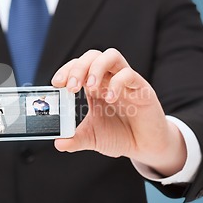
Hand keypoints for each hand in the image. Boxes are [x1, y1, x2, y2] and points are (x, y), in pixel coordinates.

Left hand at [52, 49, 186, 176]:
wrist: (145, 146)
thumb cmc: (119, 136)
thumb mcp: (93, 138)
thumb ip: (75, 139)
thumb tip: (58, 143)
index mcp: (94, 87)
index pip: (78, 66)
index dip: (66, 70)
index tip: (56, 84)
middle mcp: (109, 79)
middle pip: (92, 56)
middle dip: (78, 68)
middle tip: (71, 87)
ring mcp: (125, 82)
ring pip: (111, 56)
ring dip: (97, 68)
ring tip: (90, 87)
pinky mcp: (141, 89)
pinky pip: (129, 74)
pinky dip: (117, 83)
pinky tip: (110, 98)